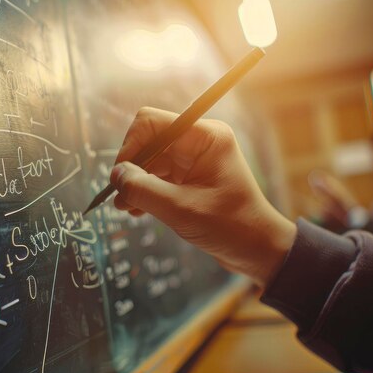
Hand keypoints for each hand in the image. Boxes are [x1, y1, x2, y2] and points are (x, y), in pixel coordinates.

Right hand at [110, 107, 295, 287]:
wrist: (257, 249)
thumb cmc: (229, 227)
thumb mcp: (180, 210)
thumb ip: (143, 190)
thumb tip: (115, 176)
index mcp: (205, 137)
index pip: (151, 123)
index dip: (130, 147)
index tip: (121, 176)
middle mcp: (198, 141)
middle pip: (148, 141)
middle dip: (131, 168)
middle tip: (120, 197)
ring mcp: (193, 159)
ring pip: (149, 160)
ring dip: (135, 182)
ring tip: (126, 208)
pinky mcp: (189, 176)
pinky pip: (157, 175)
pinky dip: (145, 190)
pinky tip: (137, 210)